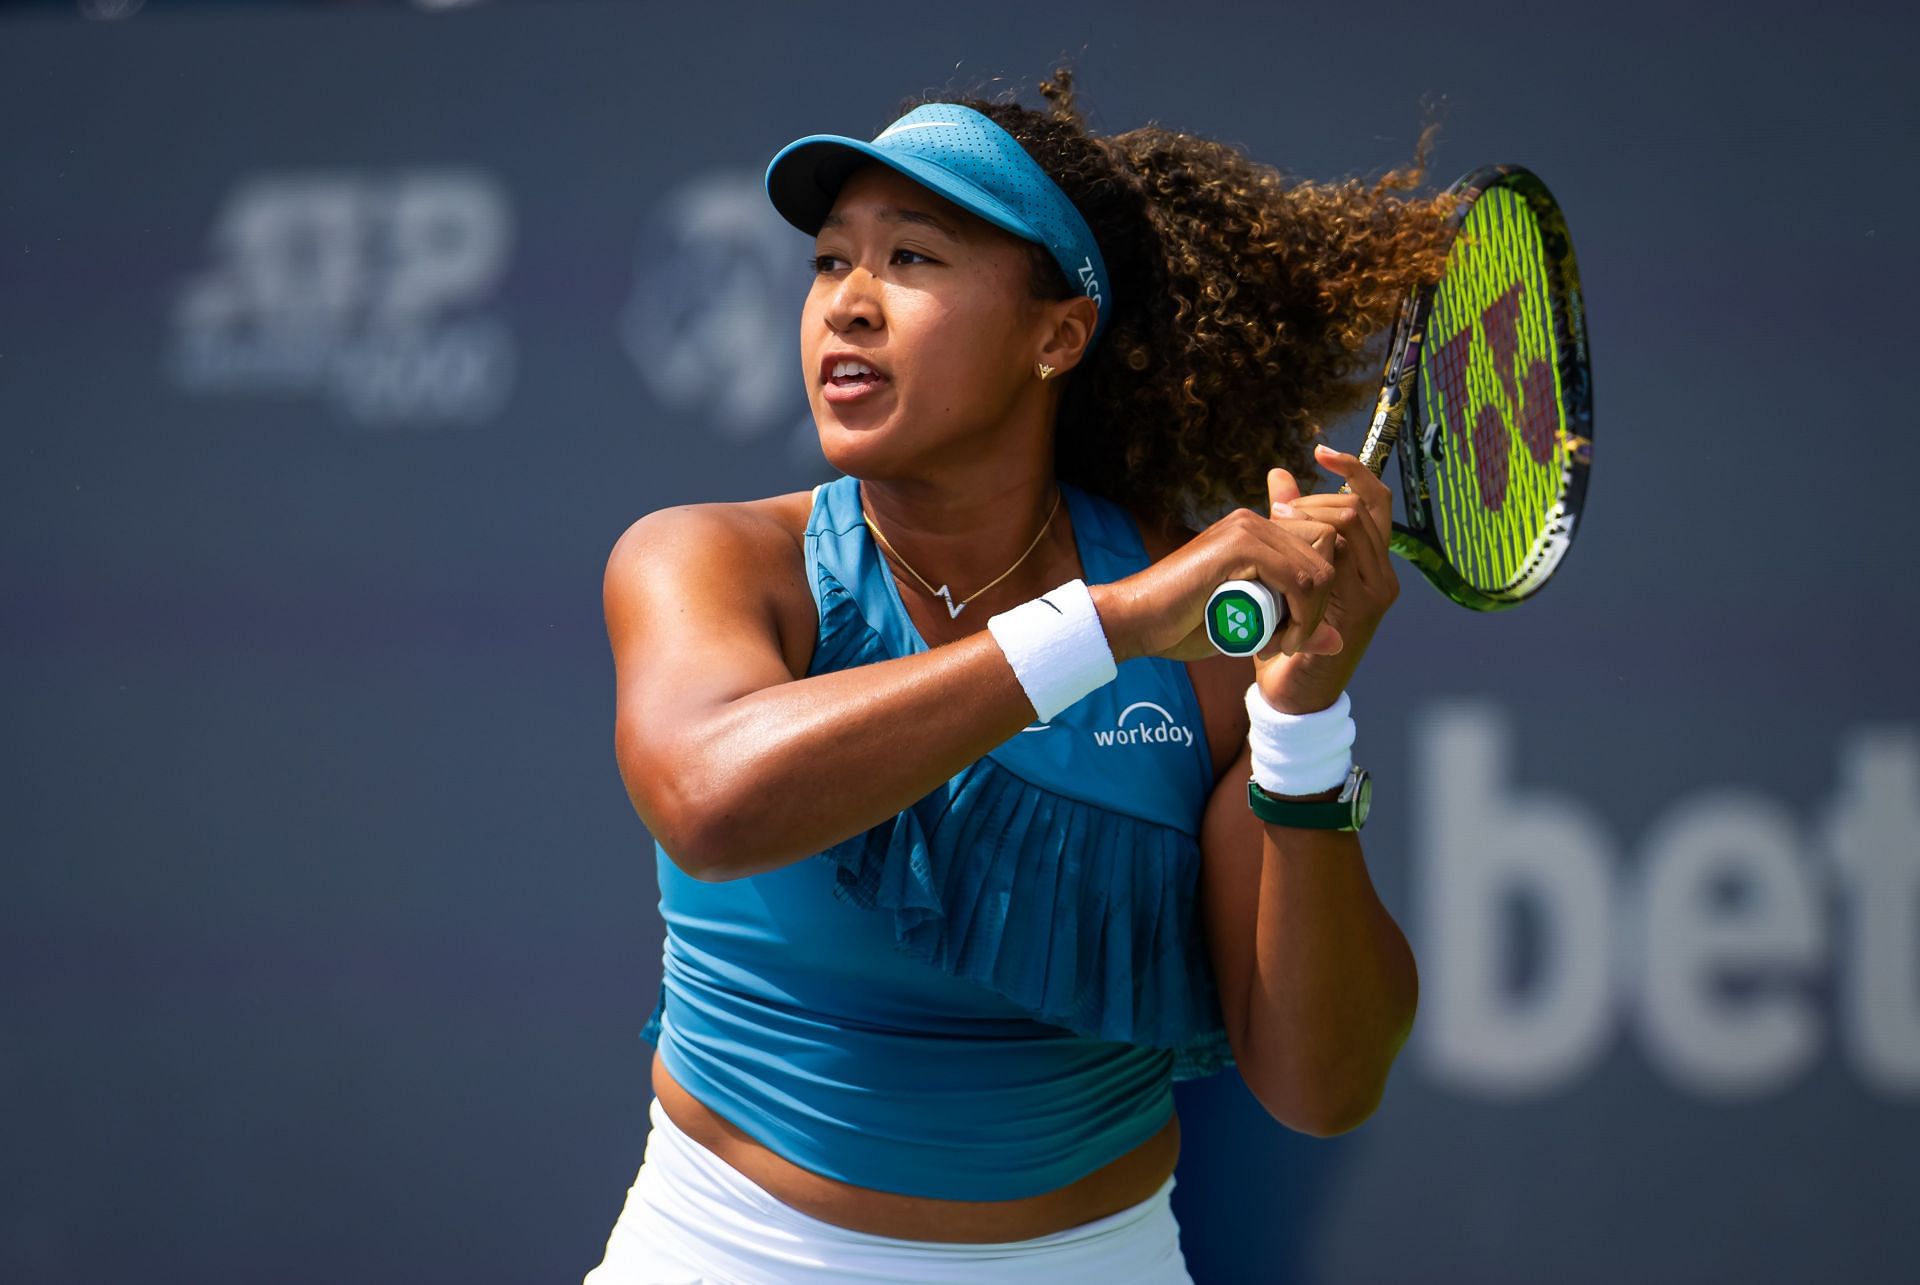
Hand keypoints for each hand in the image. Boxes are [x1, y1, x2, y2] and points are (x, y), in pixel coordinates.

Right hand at [1091, 480, 1345, 665]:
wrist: (1134, 621)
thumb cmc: (1181, 624)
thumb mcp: (1250, 628)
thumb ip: (1292, 627)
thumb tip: (1338, 642)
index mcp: (1256, 532)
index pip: (1321, 546)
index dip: (1320, 594)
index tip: (1292, 635)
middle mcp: (1255, 521)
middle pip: (1328, 550)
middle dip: (1321, 605)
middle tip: (1290, 641)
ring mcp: (1247, 529)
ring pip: (1320, 567)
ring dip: (1311, 615)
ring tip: (1281, 644)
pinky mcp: (1239, 546)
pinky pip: (1299, 579)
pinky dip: (1300, 616)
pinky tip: (1277, 641)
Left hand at [1254, 443, 1398, 712]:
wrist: (1292, 694)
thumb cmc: (1285, 633)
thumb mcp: (1286, 568)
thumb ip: (1289, 522)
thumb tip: (1278, 474)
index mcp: (1370, 561)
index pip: (1373, 499)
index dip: (1352, 470)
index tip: (1320, 451)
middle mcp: (1382, 572)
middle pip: (1358, 506)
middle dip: (1314, 500)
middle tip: (1278, 512)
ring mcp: (1375, 589)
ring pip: (1347, 525)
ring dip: (1308, 519)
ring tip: (1275, 528)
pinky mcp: (1362, 607)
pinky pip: (1339, 556)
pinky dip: (1309, 543)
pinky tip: (1284, 544)